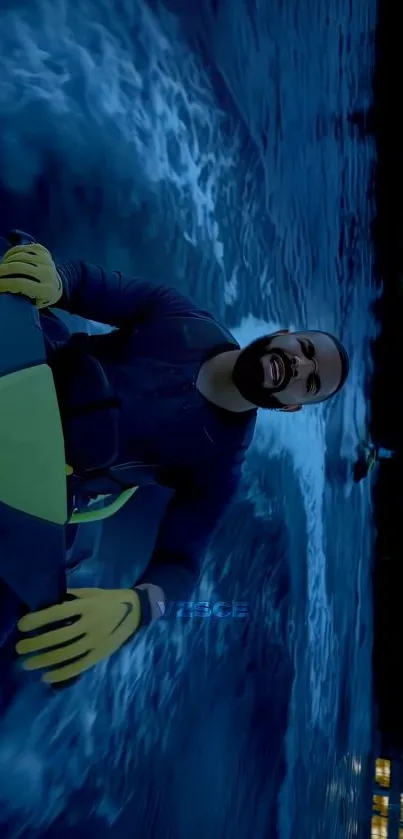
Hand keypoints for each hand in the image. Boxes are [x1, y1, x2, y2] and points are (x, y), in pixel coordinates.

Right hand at [0, 243, 62, 308]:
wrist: (58, 285)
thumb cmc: (42, 297)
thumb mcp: (35, 304)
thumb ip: (23, 298)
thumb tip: (5, 291)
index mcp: (46, 289)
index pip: (20, 283)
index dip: (5, 283)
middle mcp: (47, 272)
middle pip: (19, 267)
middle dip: (2, 270)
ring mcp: (46, 260)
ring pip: (20, 255)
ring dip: (6, 260)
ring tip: (2, 267)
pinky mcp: (43, 252)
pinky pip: (23, 248)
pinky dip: (12, 252)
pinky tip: (8, 259)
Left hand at [15, 587, 141, 683]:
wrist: (137, 610)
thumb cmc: (109, 599)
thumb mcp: (90, 592)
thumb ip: (71, 597)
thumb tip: (45, 603)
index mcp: (87, 605)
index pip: (58, 612)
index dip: (38, 619)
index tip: (21, 625)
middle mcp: (91, 622)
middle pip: (60, 635)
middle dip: (37, 643)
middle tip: (20, 648)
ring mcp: (97, 640)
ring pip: (68, 653)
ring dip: (46, 660)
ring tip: (29, 664)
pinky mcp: (102, 653)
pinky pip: (80, 665)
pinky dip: (63, 672)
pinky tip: (47, 676)